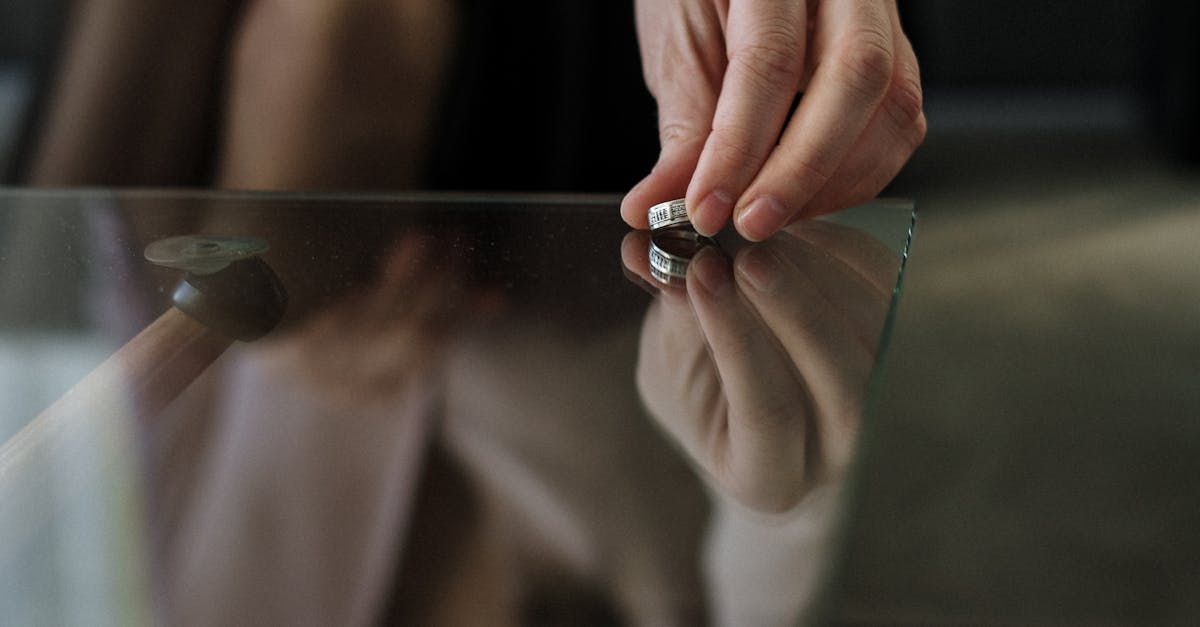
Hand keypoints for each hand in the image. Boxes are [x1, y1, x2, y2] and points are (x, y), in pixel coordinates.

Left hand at [621, 1, 924, 240]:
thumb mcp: (678, 42)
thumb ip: (684, 125)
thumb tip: (661, 203)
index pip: (770, 62)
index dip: (739, 148)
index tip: (706, 207)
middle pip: (855, 78)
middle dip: (802, 170)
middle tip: (752, 221)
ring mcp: (881, 17)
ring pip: (894, 104)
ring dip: (835, 182)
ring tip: (774, 216)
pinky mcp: (896, 55)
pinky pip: (901, 121)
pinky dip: (857, 174)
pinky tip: (808, 198)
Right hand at [622, 220, 895, 511]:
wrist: (756, 394)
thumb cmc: (701, 393)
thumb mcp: (672, 370)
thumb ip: (676, 321)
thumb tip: (650, 250)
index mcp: (771, 479)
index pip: (769, 413)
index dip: (737, 341)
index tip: (702, 275)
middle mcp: (842, 452)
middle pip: (842, 384)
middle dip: (795, 309)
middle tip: (748, 254)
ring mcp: (883, 403)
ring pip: (876, 337)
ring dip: (822, 276)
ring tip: (766, 237)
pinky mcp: (902, 347)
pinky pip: (892, 295)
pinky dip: (849, 254)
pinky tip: (799, 228)